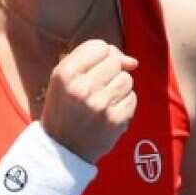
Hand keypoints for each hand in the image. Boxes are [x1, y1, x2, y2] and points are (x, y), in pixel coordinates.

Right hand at [40, 40, 137, 163]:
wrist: (62, 148)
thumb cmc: (64, 107)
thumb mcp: (64, 79)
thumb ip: (93, 60)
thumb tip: (133, 61)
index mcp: (65, 74)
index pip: (99, 46)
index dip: (101, 55)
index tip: (93, 68)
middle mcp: (82, 87)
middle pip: (115, 61)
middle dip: (111, 71)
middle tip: (97, 86)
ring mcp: (100, 105)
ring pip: (127, 79)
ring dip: (119, 87)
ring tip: (103, 99)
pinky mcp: (115, 120)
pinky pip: (132, 98)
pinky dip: (124, 103)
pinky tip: (109, 111)